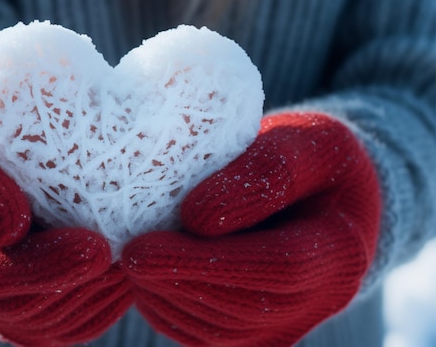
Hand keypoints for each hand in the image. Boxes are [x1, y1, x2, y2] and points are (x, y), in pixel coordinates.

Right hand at [0, 85, 131, 346]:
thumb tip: (9, 229)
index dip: (29, 268)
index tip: (91, 246)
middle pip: (7, 309)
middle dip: (68, 288)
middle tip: (121, 261)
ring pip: (37, 324)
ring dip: (88, 302)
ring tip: (130, 269)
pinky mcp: (20, 292)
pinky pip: (56, 322)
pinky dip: (95, 308)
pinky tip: (124, 279)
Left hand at [122, 112, 380, 346]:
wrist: (323, 198)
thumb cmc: (312, 162)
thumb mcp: (306, 142)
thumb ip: (267, 171)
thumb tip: (196, 218)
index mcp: (341, 250)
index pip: (278, 267)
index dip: (208, 261)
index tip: (144, 247)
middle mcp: (321, 300)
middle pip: (241, 307)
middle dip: (174, 282)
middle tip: (127, 254)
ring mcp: (289, 323)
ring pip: (218, 330)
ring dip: (165, 298)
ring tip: (132, 259)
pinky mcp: (259, 332)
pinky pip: (207, 335)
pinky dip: (169, 309)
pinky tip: (148, 276)